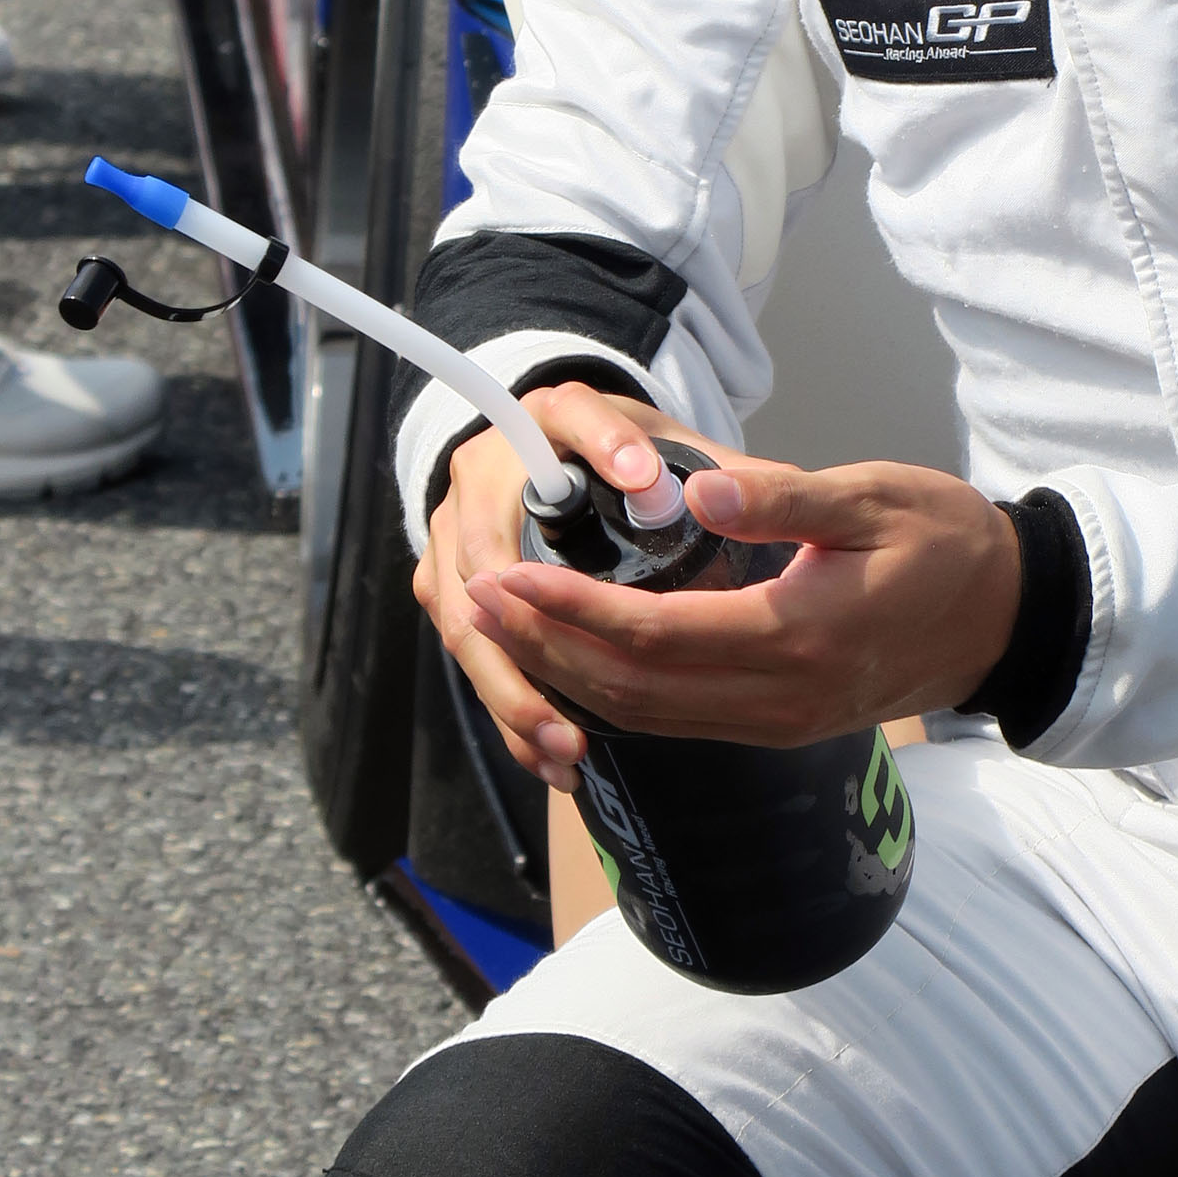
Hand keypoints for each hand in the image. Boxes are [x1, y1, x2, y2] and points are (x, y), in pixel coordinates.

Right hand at [416, 376, 683, 785]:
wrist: (552, 442)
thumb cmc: (622, 444)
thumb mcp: (665, 435)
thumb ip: (713, 459)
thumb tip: (726, 499)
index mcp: (550, 415)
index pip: (572, 424)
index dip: (606, 456)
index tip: (642, 488)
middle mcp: (487, 470)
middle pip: (488, 555)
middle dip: (534, 632)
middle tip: (578, 692)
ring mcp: (457, 530)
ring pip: (470, 624)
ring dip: (515, 692)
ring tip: (568, 746)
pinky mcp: (451, 580)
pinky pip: (473, 652)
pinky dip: (511, 710)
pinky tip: (555, 761)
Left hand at [463, 450, 1021, 756]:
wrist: (1007, 616)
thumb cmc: (944, 542)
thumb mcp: (872, 497)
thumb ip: (780, 497)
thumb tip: (692, 484)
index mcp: (797, 636)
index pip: (654, 634)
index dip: (571, 609)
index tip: (508, 573)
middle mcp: (779, 697)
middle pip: (634, 690)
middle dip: (546, 648)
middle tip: (479, 601)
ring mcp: (779, 722)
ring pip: (649, 717)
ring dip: (569, 676)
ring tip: (508, 630)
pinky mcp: (781, 726)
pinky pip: (679, 721)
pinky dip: (616, 697)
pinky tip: (577, 663)